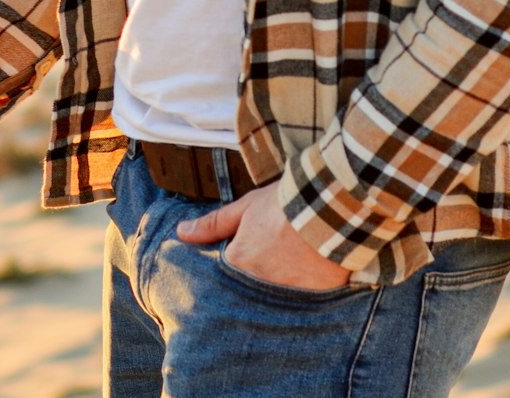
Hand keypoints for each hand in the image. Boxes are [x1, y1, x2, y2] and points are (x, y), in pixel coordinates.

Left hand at [176, 181, 350, 290]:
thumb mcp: (245, 208)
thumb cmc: (283, 205)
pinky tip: (301, 283)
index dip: (231, 266)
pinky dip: (297, 295)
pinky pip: (297, 303)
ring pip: (270, 299)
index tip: (240, 257)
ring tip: (281, 275)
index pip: (225, 273)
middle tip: (262, 267)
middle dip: (249, 283)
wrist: (328, 210)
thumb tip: (181, 232)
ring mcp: (284, 295)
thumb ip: (213, 224)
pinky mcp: (310, 299)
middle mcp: (257, 285)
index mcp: (238, 263)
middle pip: (247, 290)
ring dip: (272, 289)